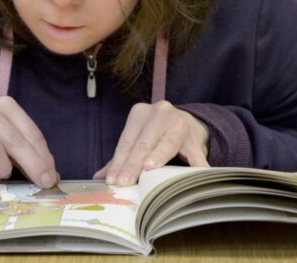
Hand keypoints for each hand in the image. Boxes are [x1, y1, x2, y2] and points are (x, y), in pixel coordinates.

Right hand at [0, 96, 58, 187]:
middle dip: (33, 165)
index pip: (31, 132)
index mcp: (5, 105)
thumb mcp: (10, 140)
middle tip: (43, 183)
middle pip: (15, 141)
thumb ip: (30, 153)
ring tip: (3, 173)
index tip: (52, 175)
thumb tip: (52, 177)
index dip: (44, 156)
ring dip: (4, 169)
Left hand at [93, 101, 208, 185]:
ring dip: (158, 157)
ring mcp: (179, 125)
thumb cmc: (156, 134)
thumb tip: (99, 177)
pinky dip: (196, 167)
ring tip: (149, 169)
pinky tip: (194, 176)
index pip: (126, 142)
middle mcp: (160, 114)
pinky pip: (196, 156)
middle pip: (143, 144)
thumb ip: (120, 157)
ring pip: (167, 144)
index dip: (118, 162)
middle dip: (133, 165)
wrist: (188, 123)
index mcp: (140, 113)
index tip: (112, 180)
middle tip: (124, 182)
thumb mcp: (137, 138)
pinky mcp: (196, 140)